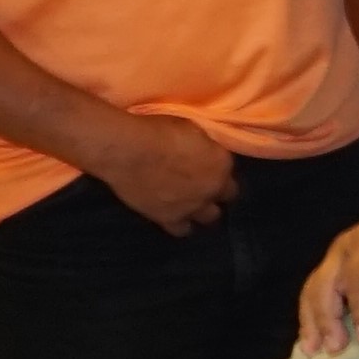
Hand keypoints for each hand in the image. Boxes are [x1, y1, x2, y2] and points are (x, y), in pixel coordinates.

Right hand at [95, 114, 238, 235]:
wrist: (129, 150)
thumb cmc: (158, 129)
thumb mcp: (192, 128)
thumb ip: (204, 144)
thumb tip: (206, 149)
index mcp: (222, 162)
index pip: (229, 169)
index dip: (218, 167)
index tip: (208, 164)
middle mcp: (213, 187)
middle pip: (226, 195)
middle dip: (217, 189)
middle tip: (202, 183)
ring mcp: (193, 206)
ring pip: (210, 217)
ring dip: (203, 209)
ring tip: (191, 202)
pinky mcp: (169, 219)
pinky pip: (182, 230)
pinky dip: (180, 224)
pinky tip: (174, 216)